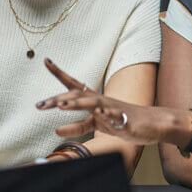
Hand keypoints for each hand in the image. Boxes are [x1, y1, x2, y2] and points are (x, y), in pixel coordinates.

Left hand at [37, 58, 175, 145]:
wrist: (152, 123)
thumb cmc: (122, 121)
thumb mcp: (97, 125)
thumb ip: (78, 126)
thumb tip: (56, 130)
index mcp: (93, 100)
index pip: (73, 84)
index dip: (59, 73)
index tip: (46, 61)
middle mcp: (101, 101)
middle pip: (77, 95)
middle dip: (57, 99)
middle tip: (39, 105)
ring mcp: (113, 109)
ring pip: (94, 103)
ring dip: (78, 103)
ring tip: (62, 105)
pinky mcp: (125, 120)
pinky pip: (116, 116)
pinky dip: (108, 114)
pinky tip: (100, 113)